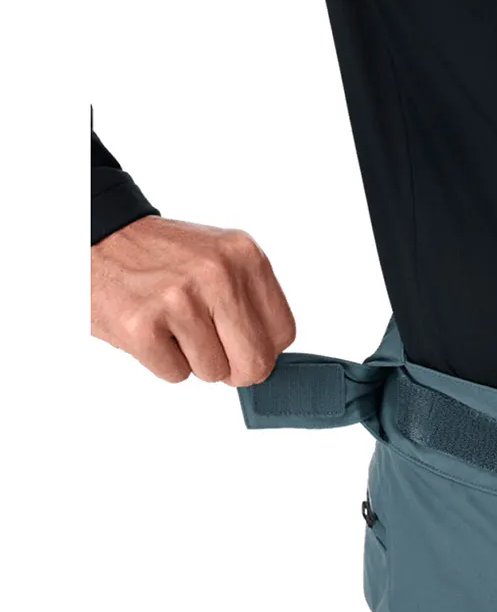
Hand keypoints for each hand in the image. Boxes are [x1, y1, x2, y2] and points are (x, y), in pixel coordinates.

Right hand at [91, 216, 295, 385]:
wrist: (97, 237)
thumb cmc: (162, 259)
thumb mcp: (220, 260)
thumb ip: (251, 301)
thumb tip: (271, 360)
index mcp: (245, 257)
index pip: (283, 334)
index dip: (261, 347)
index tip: (238, 340)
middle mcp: (217, 274)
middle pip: (256, 364)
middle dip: (234, 368)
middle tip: (209, 347)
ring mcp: (179, 300)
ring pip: (214, 373)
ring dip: (192, 360)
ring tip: (171, 325)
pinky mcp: (143, 326)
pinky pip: (175, 375)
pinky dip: (161, 362)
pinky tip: (150, 328)